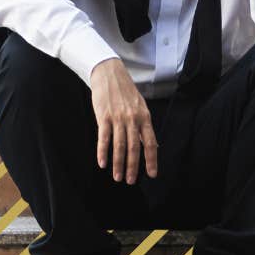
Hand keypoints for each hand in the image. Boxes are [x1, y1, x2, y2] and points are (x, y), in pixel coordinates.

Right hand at [89, 58, 158, 183]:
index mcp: (144, 117)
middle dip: (133, 167)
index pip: (150, 142)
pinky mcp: (104, 116)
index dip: (151, 160)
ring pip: (119, 145)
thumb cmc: (125, 91)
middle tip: (130, 181)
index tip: (152, 174)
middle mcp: (133, 119)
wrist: (109, 73)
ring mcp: (118, 118)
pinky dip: (103, 152)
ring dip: (118, 163)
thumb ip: (144, 126)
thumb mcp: (140, 106)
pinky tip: (102, 163)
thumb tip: (151, 144)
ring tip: (117, 177)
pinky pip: (104, 138)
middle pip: (134, 148)